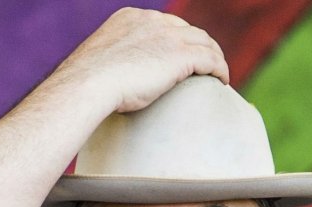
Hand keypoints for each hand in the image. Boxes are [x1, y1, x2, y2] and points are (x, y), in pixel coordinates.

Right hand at [57, 8, 230, 114]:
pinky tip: (223, 81)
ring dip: (215, 57)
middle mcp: (152, 20)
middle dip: (199, 46)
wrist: (88, 84)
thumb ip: (114, 63)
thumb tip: (112, 80)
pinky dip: (220, 68)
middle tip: (206, 66)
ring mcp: (168, 35)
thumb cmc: (88, 83)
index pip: (166, 24)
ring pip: (205, 42)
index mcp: (131, 17)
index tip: (184, 57)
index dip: (179, 40)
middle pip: (188, 30)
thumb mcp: (101, 63)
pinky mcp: (181, 55)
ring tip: (219, 74)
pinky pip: (211, 58)